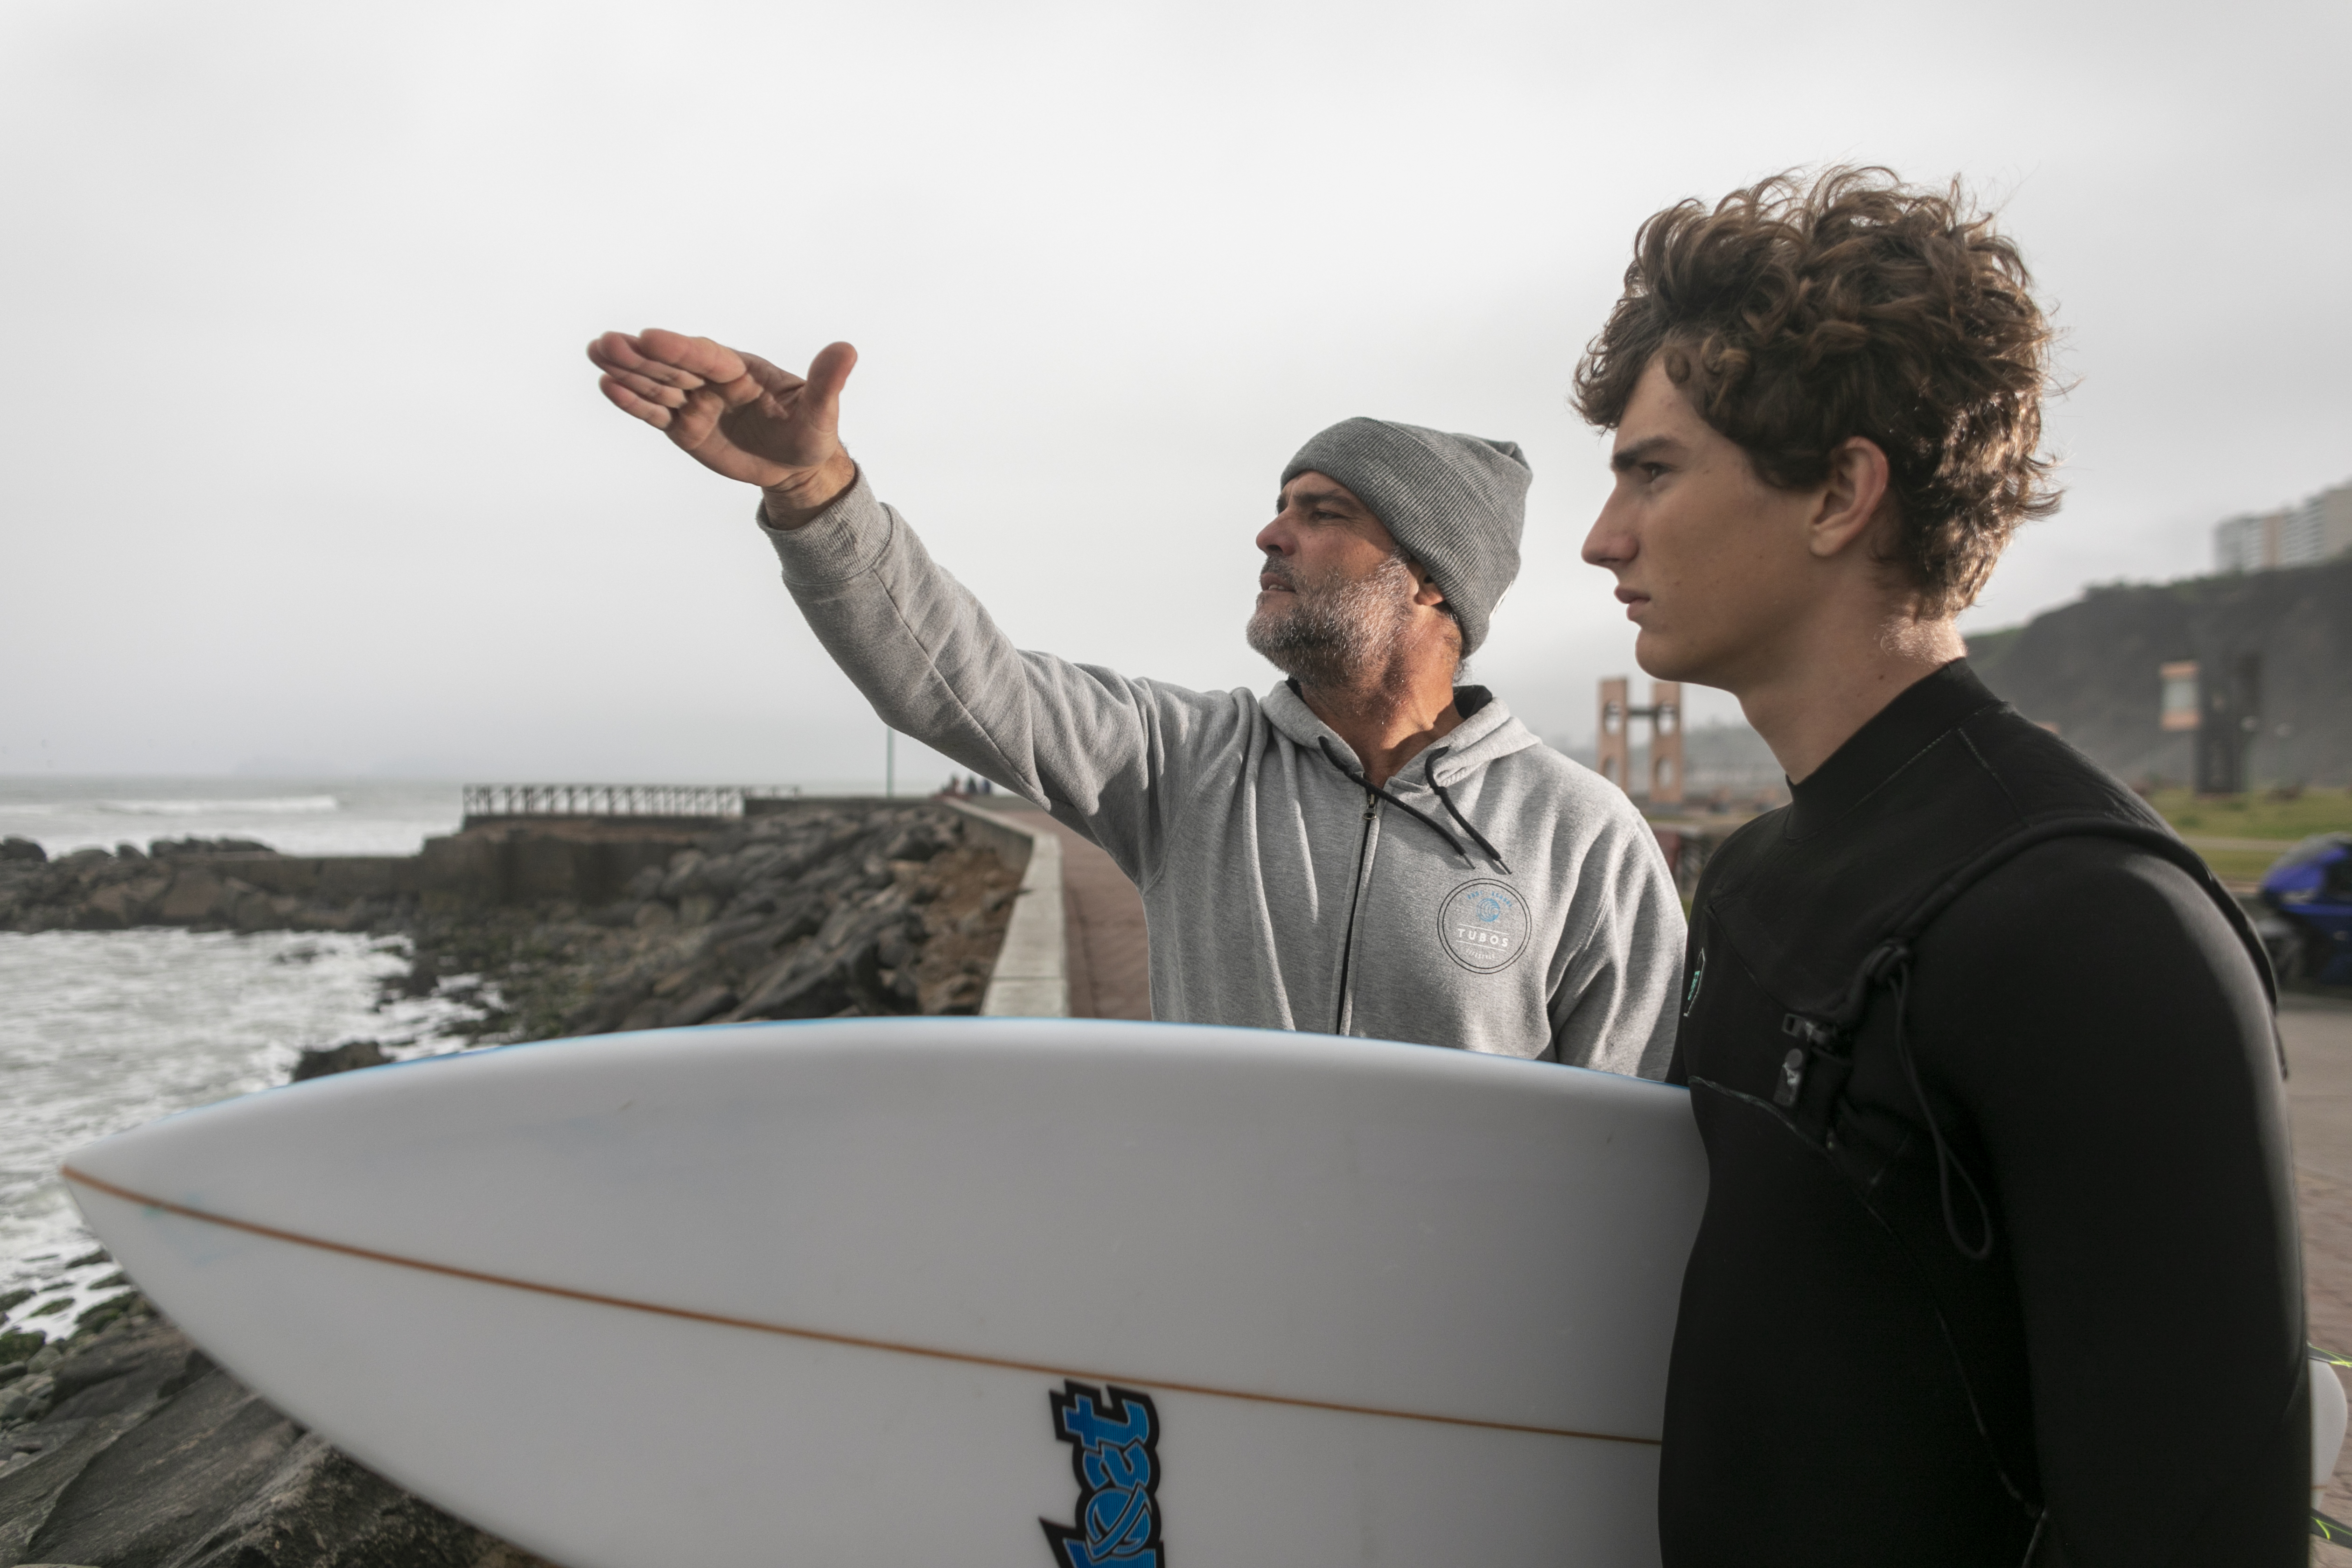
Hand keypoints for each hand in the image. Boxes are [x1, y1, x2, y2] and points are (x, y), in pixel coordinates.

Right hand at [586, 330, 858, 522]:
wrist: (795, 467)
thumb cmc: (810, 434)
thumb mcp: (822, 413)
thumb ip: (827, 382)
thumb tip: (847, 350)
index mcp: (742, 371)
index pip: (707, 356)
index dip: (680, 349)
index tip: (651, 337)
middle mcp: (713, 382)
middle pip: (673, 366)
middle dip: (642, 356)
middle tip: (608, 342)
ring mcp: (694, 403)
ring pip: (657, 386)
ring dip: (627, 372)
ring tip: (596, 353)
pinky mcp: (681, 427)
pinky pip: (654, 413)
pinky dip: (631, 402)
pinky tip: (606, 386)